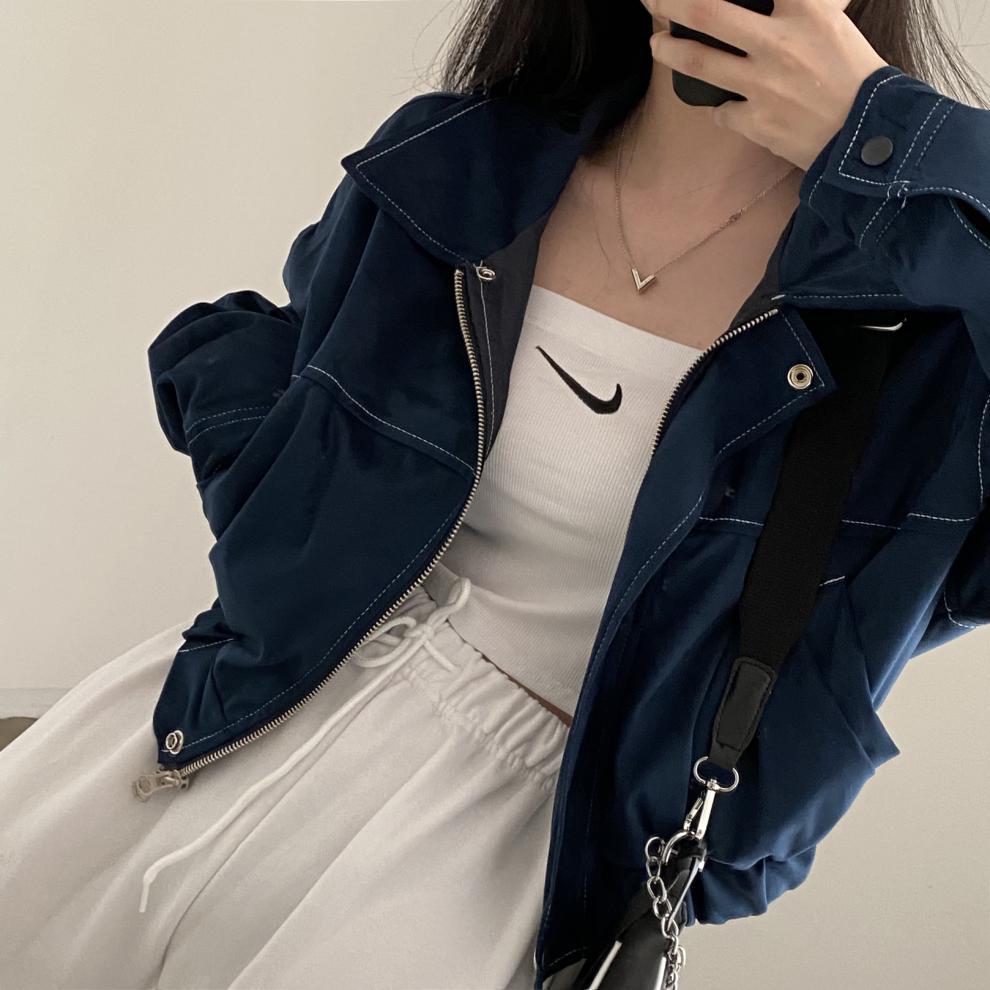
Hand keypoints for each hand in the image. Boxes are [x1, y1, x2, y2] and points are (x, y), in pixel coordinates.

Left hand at [646, 0, 888, 170]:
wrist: (869, 134)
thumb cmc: (856, 76)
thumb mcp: (834, 23)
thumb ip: (804, 8)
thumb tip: (781, 5)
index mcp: (805, 9)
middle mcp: (778, 42)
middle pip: (706, 12)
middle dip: (670, 2)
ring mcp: (763, 84)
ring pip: (699, 61)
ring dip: (670, 51)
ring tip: (656, 44)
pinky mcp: (755, 120)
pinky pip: (721, 110)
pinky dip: (720, 107)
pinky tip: (723, 105)